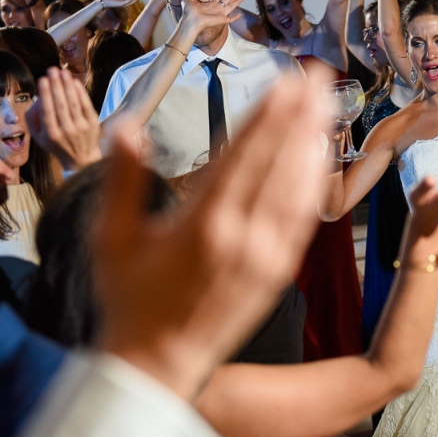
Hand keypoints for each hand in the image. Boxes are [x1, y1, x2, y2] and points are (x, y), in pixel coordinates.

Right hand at [27, 68, 102, 171]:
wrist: (82, 159)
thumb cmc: (57, 145)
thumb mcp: (39, 137)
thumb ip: (32, 119)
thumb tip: (36, 99)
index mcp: (51, 134)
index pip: (47, 111)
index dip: (46, 94)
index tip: (43, 79)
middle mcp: (67, 131)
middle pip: (61, 105)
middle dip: (56, 85)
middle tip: (52, 70)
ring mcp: (81, 127)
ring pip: (74, 103)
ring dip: (68, 86)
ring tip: (63, 72)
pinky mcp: (93, 124)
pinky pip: (86, 105)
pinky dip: (81, 93)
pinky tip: (75, 82)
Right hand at [95, 72, 328, 399]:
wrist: (160, 361)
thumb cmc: (129, 298)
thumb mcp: (111, 237)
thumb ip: (123, 179)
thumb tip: (126, 125)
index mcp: (201, 223)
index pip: (245, 154)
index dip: (269, 115)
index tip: (288, 81)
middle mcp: (242, 236)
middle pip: (279, 162)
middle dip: (301, 114)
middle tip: (319, 75)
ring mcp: (266, 255)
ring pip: (299, 187)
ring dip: (314, 142)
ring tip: (325, 104)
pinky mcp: (280, 271)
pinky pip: (303, 219)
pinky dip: (314, 184)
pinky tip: (320, 157)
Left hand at [178, 0, 243, 38]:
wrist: (191, 22)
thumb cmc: (189, 13)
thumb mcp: (188, 0)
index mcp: (210, 4)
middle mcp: (216, 8)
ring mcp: (220, 14)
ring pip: (231, 6)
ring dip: (236, 2)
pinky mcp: (222, 20)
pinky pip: (230, 19)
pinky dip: (235, 17)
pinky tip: (239, 14)